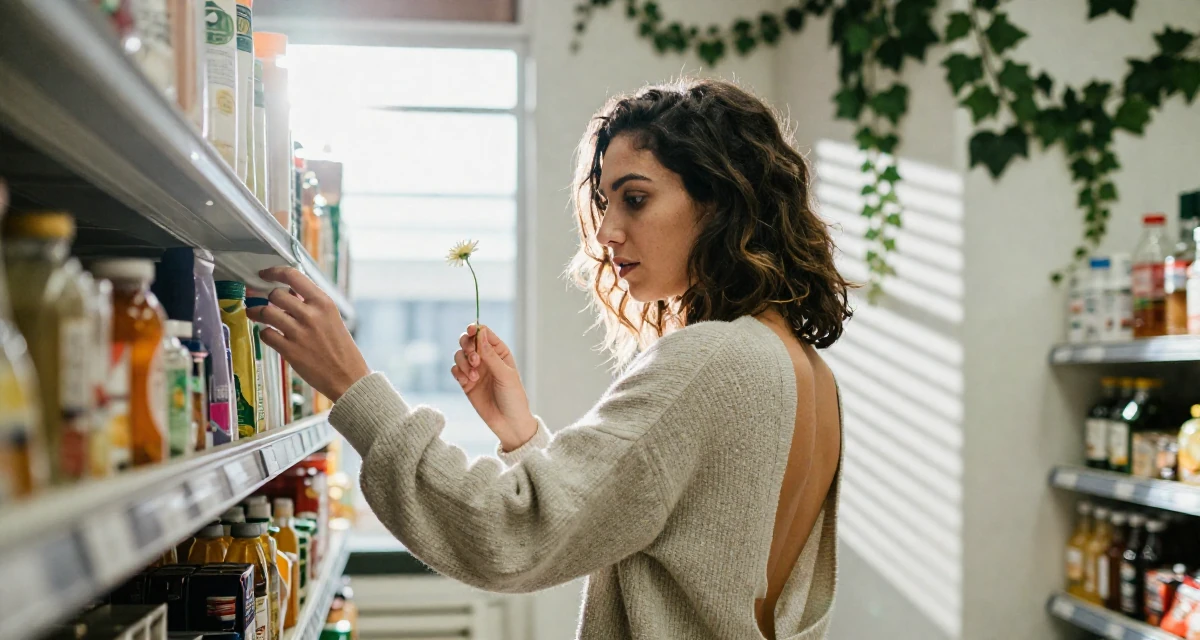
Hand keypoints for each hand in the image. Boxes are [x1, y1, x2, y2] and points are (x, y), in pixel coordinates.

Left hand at [246, 267, 370, 402]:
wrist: (348, 377)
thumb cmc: (341, 348)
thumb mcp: (332, 318)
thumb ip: (311, 304)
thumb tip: (288, 291)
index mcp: (324, 303)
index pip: (293, 276)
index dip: (274, 272)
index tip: (265, 274)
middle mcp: (311, 315)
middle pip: (275, 294)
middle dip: (267, 298)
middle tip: (264, 302)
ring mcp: (299, 333)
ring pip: (266, 312)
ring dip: (257, 312)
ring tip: (255, 314)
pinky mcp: (290, 351)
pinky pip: (266, 335)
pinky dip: (265, 333)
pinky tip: (270, 335)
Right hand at [451, 324, 536, 451]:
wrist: (508, 423)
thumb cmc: (513, 397)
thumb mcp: (505, 375)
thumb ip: (491, 355)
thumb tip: (481, 333)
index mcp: (499, 352)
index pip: (484, 333)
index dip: (475, 330)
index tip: (471, 331)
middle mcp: (486, 358)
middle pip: (468, 341)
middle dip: (467, 347)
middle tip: (475, 360)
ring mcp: (475, 370)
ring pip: (459, 355)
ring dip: (463, 362)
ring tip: (474, 376)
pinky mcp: (466, 383)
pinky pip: (455, 370)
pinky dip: (458, 373)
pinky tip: (468, 382)